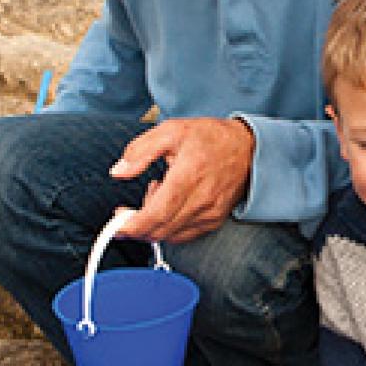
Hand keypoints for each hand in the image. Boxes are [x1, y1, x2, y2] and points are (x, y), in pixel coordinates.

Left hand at [110, 117, 254, 242]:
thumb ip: (141, 150)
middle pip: (160, 229)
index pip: (156, 214)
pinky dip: (169, 227)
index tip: (117, 223)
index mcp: (189, 175)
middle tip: (125, 212)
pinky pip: (184, 235)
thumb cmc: (210, 137)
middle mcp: (202, 199)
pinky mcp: (215, 220)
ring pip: (170, 235)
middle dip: (136, 227)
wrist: (248, 147)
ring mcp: (210, 212)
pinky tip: (170, 205)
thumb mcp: (171, 130)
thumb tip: (118, 171)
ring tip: (156, 196)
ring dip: (153, 224)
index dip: (132, 226)